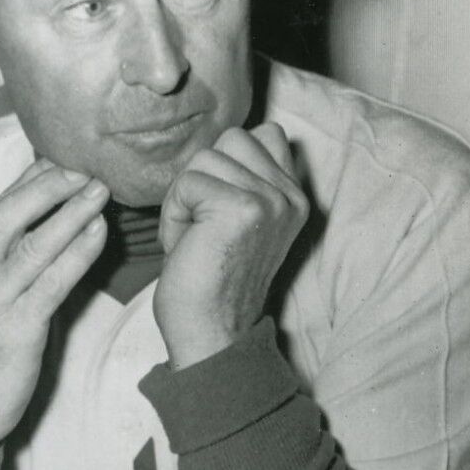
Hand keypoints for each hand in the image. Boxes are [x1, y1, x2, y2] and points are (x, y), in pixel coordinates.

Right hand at [0, 159, 109, 466]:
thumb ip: (2, 269)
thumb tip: (43, 234)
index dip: (31, 181)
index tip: (63, 161)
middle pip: (7, 214)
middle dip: (49, 185)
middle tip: (86, 169)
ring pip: (33, 244)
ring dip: (71, 212)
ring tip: (101, 191)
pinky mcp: (14, 332)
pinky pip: (51, 283)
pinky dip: (77, 253)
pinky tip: (98, 234)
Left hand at [153, 121, 308, 369]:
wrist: (211, 334)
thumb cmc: (210, 281)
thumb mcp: (240, 221)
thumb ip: (245, 179)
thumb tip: (222, 143)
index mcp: (294, 197)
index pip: (264, 134)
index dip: (228, 163)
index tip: (218, 209)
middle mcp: (290, 196)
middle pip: (232, 138)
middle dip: (203, 176)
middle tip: (201, 224)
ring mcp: (270, 200)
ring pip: (205, 157)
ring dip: (184, 197)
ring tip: (194, 237)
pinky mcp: (242, 208)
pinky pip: (187, 182)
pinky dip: (174, 212)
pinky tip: (185, 245)